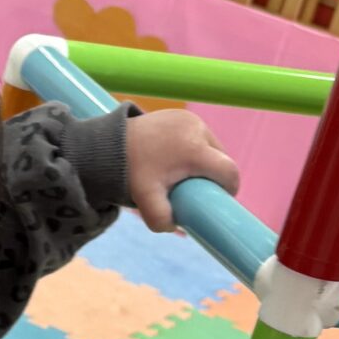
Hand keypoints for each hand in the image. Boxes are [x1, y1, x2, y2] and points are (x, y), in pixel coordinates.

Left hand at [124, 108, 240, 231]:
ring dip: (206, 161)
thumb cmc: (130, 173)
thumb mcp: (145, 200)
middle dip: (214, 176)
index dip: (229, 189)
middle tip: (195, 189)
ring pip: (212, 146)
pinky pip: (199, 135)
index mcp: (194, 150)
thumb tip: (176, 225)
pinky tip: (179, 158)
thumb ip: (161, 220)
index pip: (229, 172)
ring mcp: (190, 118)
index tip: (217, 199)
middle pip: (222, 158)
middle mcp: (197, 129)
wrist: (108, 146)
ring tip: (185, 173)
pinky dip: (195, 148)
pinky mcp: (183, 114)